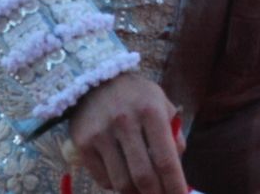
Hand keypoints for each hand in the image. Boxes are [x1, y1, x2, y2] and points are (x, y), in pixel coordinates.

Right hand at [68, 72, 187, 193]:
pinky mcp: (83, 143)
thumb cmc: (135, 95)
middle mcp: (125, 122)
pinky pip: (103, 179)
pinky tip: (123, 178)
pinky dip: (116, 186)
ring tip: (143, 193)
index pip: (166, 160)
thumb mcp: (161, 103)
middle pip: (144, 177)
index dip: (175, 186)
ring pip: (122, 183)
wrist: (93, 78)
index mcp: (150, 111)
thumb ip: (173, 135)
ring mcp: (101, 134)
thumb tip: (177, 171)